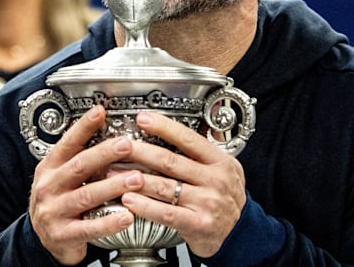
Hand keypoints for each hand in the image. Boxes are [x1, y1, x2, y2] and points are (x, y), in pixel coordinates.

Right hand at [29, 105, 140, 264]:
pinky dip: (109, 222)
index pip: (67, 144)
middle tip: (127, 145)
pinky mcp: (62, 235)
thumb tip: (104, 129)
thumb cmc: (59, 202)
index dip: (83, 128)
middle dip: (104, 154)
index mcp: (50, 168)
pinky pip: (89, 228)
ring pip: (86, 196)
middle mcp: (49, 187)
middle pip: (79, 166)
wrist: (44, 240)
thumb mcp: (61, 177)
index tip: (100, 112)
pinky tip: (127, 216)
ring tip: (136, 179)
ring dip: (113, 186)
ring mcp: (54, 211)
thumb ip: (78, 157)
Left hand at [119, 111, 246, 257]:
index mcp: (220, 162)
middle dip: (140, 151)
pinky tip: (128, 200)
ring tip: (114, 174)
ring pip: (164, 186)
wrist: (239, 234)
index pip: (188, 139)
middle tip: (119, 146)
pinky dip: (144, 206)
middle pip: (170, 161)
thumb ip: (204, 151)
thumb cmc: (226, 199)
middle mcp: (215, 180)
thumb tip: (180, 127)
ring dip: (135, 179)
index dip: (163, 127)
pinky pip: (166, 213)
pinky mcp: (198, 224)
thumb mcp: (226, 170)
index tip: (142, 119)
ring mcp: (207, 202)